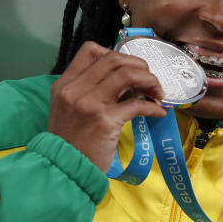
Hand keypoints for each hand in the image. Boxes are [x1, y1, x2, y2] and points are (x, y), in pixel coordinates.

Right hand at [48, 41, 168, 171]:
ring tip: (157, 94)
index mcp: (65, 83)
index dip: (116, 54)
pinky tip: (158, 112)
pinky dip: (153, 106)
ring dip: (150, 81)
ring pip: (127, 75)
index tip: (129, 69)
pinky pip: (137, 104)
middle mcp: (75, 89)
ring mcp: (89, 104)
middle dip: (140, 66)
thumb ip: (92, 91)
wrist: (64, 170)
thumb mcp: (71, 109)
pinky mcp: (105, 121)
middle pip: (114, 59)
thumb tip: (128, 80)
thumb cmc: (71, 141)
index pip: (90, 50)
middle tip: (151, 81)